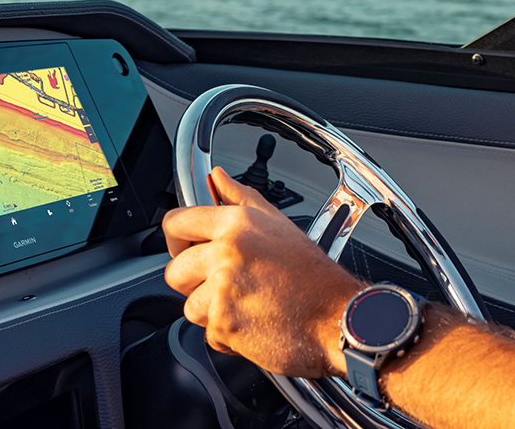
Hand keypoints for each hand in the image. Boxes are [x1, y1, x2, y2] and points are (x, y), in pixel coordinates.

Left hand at [162, 166, 364, 377]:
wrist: (339, 319)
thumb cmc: (314, 275)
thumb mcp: (278, 224)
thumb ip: (241, 198)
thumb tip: (217, 179)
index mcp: (236, 224)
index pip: (175, 222)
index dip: (176, 239)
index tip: (184, 248)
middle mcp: (226, 253)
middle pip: (175, 270)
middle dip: (193, 282)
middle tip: (221, 285)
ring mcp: (224, 290)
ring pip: (189, 305)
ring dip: (212, 311)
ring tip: (245, 304)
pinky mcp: (226, 324)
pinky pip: (209, 332)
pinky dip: (228, 334)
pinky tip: (253, 322)